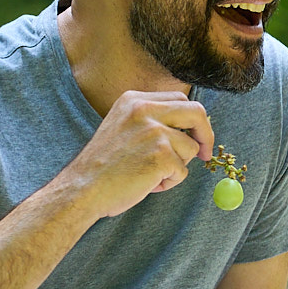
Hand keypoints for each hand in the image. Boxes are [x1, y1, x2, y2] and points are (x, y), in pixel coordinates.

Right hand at [60, 90, 215, 218]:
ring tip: (150, 175)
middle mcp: (144, 110)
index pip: (180, 99)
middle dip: (206, 133)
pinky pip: (182, 171)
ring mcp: (154, 131)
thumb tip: (189, 126)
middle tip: (205, 153)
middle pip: (197, 111)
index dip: (194, 119)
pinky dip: (169, 182)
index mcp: (134, 100)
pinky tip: (147, 184)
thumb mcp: (123, 127)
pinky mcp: (161, 155)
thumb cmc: (102, 166)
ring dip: (177, 166)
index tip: (196, 135)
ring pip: (190, 148)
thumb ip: (151, 120)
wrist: (81, 189)